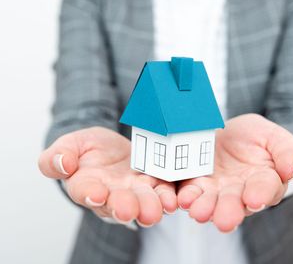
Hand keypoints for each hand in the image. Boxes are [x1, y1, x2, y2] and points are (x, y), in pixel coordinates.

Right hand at [38, 127, 176, 225]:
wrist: (108, 147)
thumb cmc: (86, 148)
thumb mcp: (70, 145)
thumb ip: (58, 156)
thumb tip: (62, 163)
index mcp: (86, 185)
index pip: (85, 191)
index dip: (90, 193)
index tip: (97, 193)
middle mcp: (112, 194)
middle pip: (118, 204)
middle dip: (125, 207)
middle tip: (130, 209)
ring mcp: (135, 190)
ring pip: (143, 202)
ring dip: (150, 206)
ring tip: (157, 208)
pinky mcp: (153, 183)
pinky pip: (162, 191)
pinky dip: (167, 196)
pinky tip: (172, 198)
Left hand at [177, 114, 292, 231]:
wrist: (233, 132)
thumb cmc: (258, 137)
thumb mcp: (276, 137)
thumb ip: (287, 152)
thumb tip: (291, 170)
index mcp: (266, 180)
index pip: (266, 188)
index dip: (261, 193)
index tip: (254, 199)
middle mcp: (241, 191)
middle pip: (236, 203)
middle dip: (229, 211)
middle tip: (224, 220)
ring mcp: (218, 189)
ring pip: (212, 203)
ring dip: (206, 209)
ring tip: (199, 212)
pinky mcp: (199, 183)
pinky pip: (193, 191)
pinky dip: (188, 197)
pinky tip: (184, 199)